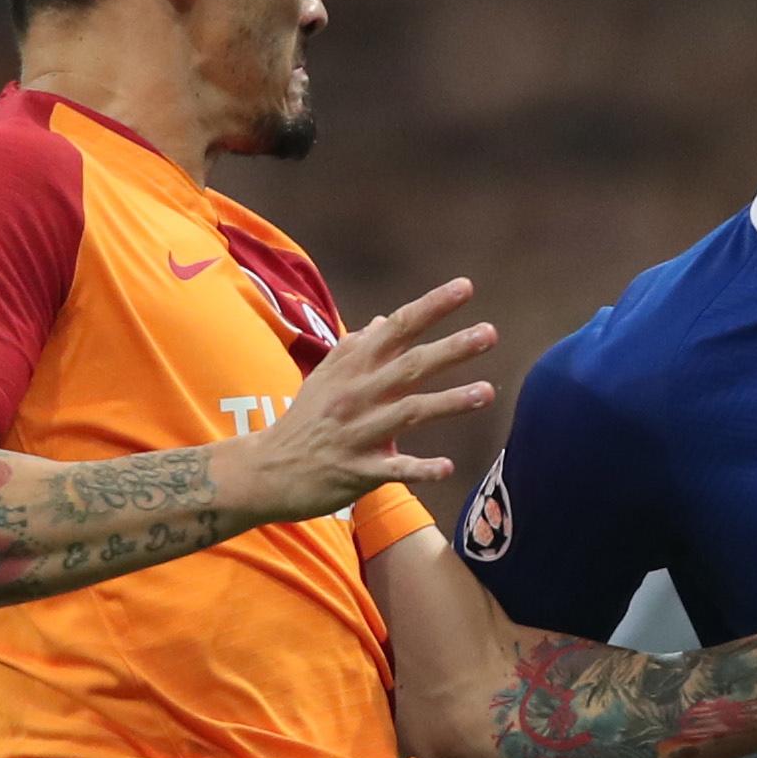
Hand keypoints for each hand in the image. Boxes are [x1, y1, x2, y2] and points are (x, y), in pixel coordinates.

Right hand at [232, 277, 497, 519]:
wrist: (267, 469)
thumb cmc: (305, 420)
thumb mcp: (326, 377)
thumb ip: (357, 348)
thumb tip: (383, 320)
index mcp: (353, 367)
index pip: (397, 327)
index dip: (431, 307)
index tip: (465, 287)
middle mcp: (357, 394)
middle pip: (410, 365)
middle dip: (451, 349)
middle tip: (490, 333)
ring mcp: (357, 432)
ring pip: (408, 413)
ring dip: (449, 402)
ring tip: (487, 393)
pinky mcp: (357, 470)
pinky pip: (393, 469)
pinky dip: (420, 468)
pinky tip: (448, 468)